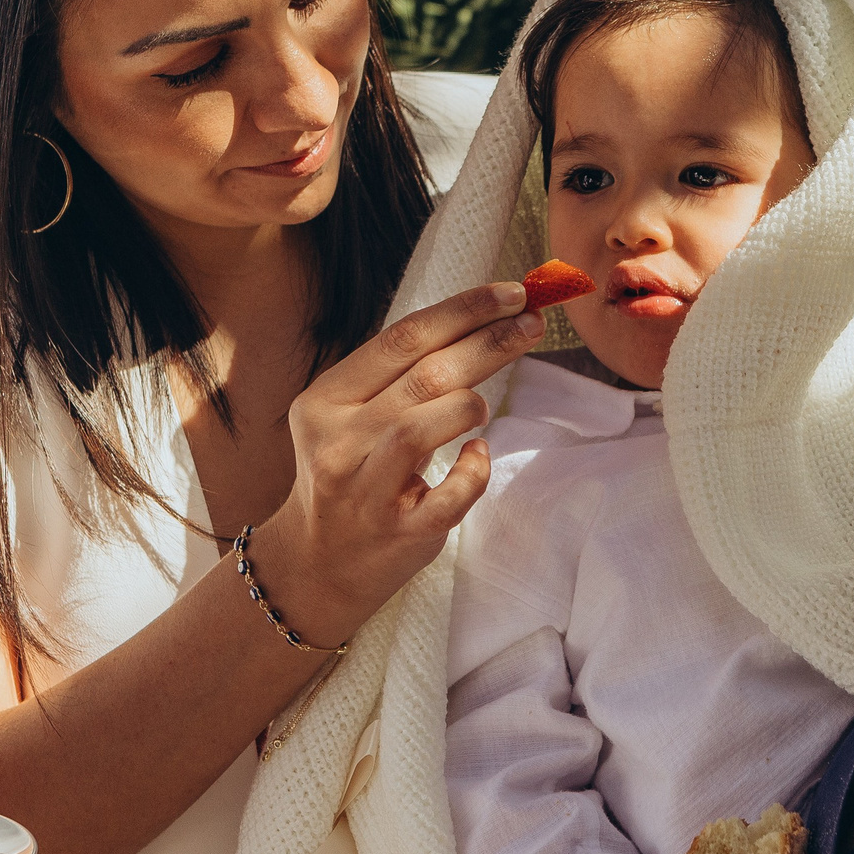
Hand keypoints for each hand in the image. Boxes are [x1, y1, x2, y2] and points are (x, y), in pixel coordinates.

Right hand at [252, 281, 542, 642]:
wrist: (320, 562)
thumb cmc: (356, 472)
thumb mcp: (355, 417)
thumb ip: (403, 376)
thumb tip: (490, 318)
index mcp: (326, 400)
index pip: (401, 339)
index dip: (463, 310)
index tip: (513, 292)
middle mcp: (337, 441)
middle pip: (423, 376)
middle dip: (488, 342)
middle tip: (534, 322)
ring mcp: (365, 490)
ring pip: (420, 428)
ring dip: (468, 406)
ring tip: (483, 408)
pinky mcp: (398, 532)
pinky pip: (449, 496)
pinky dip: (474, 471)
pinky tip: (479, 455)